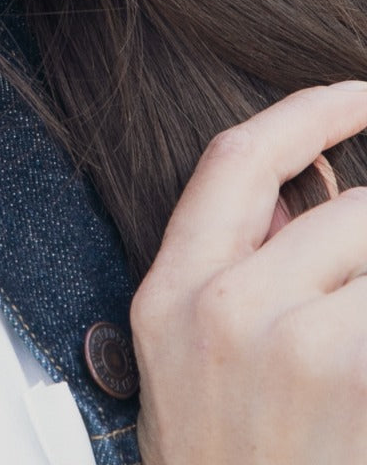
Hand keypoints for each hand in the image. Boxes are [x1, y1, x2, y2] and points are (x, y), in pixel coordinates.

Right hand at [132, 81, 366, 464]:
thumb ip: (240, 255)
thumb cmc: (219, 449)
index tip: (358, 92)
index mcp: (173, 286)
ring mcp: (295, 354)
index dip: (307, 111)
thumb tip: (319, 181)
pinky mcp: (355, 386)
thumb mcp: (188, 340)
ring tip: (358, 300)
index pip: (237, 159)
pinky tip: (366, 336)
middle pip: (343, 208)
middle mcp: (224, 310)